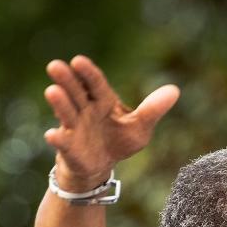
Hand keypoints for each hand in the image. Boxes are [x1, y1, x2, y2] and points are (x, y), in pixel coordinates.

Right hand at [42, 55, 179, 191]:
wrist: (101, 166)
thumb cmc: (119, 141)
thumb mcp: (140, 127)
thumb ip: (152, 110)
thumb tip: (175, 90)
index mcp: (102, 100)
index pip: (95, 83)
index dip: (87, 73)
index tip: (78, 61)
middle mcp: (85, 110)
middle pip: (75, 92)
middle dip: (66, 80)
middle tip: (55, 66)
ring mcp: (74, 127)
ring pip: (66, 112)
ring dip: (59, 103)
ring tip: (52, 91)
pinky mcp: (69, 148)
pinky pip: (62, 142)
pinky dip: (57, 138)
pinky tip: (52, 135)